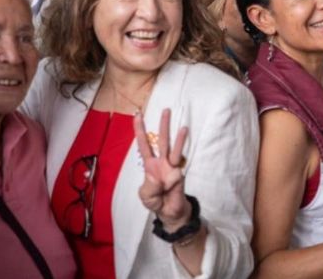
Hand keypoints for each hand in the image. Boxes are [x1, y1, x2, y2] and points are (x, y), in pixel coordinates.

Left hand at [134, 109, 191, 228]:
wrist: (170, 212)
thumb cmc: (155, 202)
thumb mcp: (146, 196)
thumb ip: (149, 186)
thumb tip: (157, 177)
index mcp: (149, 166)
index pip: (144, 145)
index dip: (140, 131)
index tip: (137, 115)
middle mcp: (160, 162)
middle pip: (161, 140)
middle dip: (163, 125)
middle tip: (166, 109)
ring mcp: (171, 166)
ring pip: (172, 147)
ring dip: (177, 135)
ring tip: (182, 124)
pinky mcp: (179, 172)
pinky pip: (179, 159)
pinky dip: (180, 147)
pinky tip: (184, 133)